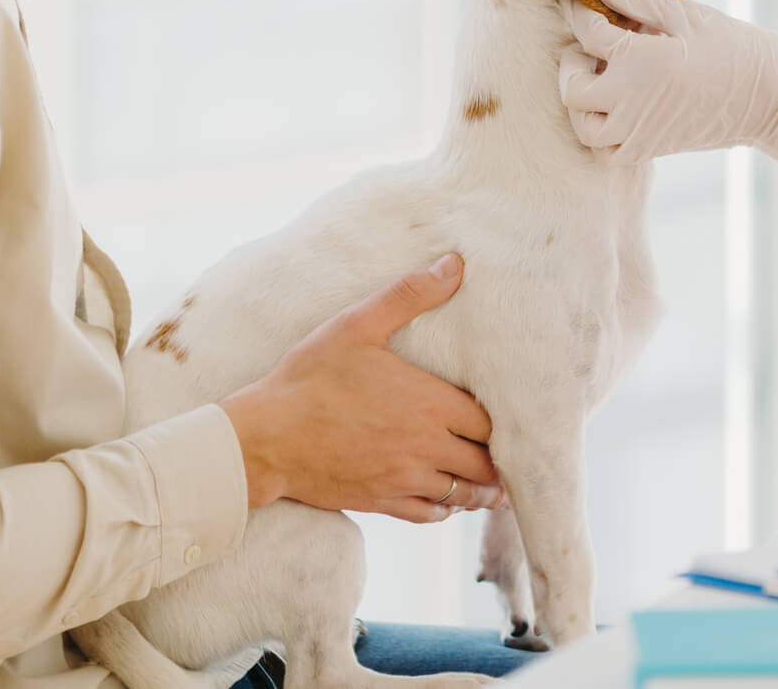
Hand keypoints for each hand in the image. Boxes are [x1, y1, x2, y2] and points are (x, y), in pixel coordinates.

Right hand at [217, 254, 502, 523]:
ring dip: (480, 489)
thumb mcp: (358, 325)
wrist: (266, 436)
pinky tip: (448, 501)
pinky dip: (446, 509)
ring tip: (493, 485)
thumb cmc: (311, 377)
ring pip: (462, 493)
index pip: (490, 421)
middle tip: (511, 455)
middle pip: (484, 462)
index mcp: (430, 403)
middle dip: (498, 458)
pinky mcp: (381, 502)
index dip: (503, 421)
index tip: (509, 417)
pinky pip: (429, 514)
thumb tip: (455, 264)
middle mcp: (426, 446)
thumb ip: (410, 294)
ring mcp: (404, 479)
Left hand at [557, 0, 777, 175]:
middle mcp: (631, 101)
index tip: (582, 3)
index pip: (588, 34)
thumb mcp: (685, 16)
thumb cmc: (732, 48)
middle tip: (587, 48)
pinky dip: (602, 134)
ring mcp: (639, 131)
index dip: (580, 13)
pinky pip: (608, 152)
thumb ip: (637, 1)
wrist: (769, 97)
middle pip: (572, 89)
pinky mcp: (651, 149)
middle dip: (571, 65)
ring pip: (584, 127)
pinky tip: (615, 108)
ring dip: (582, 103)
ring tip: (600, 80)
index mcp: (640, 60)